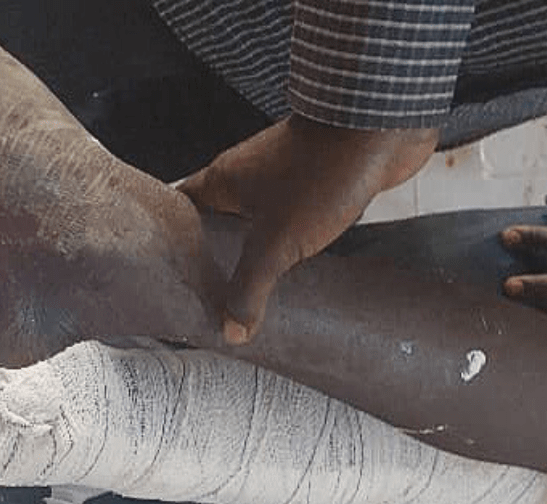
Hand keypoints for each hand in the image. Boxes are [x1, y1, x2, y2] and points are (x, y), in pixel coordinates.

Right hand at [179, 115, 437, 342]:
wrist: (377, 129)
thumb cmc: (320, 175)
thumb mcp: (275, 242)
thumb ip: (250, 287)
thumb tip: (232, 331)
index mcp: (223, 181)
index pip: (179, 212)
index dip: (171, 245)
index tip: (169, 278)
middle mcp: (247, 175)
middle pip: (217, 221)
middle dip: (216, 258)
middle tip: (211, 298)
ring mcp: (283, 177)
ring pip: (257, 222)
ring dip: (256, 252)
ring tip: (251, 293)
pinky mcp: (316, 183)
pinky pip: (293, 220)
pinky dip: (290, 243)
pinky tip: (296, 269)